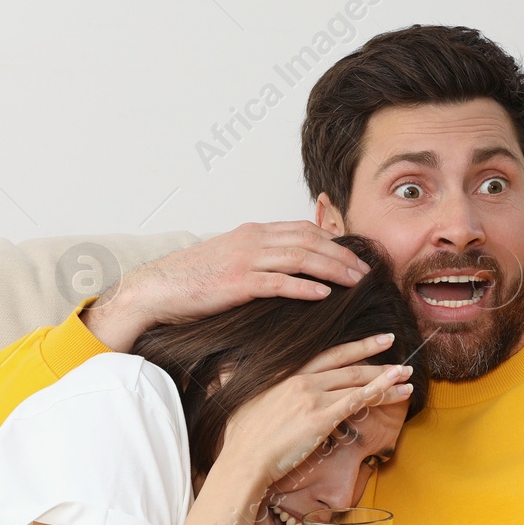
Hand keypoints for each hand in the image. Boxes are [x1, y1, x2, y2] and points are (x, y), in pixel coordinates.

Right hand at [84, 221, 372, 349]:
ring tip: (356, 281)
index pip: (302, 230)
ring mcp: (246, 260)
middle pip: (309, 241)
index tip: (353, 254)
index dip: (332, 240)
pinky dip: (304, 287)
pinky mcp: (238, 283)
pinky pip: (279, 283)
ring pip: (301, 258)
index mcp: (252, 233)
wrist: (157, 288)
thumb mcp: (227, 260)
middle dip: (342, 254)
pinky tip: (324, 295)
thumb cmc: (190, 280)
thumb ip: (255, 260)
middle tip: (367, 269)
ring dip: (333, 268)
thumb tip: (278, 271)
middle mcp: (253, 240)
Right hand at [215, 334, 412, 489]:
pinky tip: (398, 386)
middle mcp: (302, 380)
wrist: (243, 460)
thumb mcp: (240, 400)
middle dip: (373, 352)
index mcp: (285, 375)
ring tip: (406, 374)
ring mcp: (313, 398)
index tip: (368, 341)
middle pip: (346, 363)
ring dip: (386, 376)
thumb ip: (241, 382)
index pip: (325, 355)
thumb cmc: (241, 439)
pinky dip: (381, 390)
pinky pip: (357, 400)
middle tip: (393, 343)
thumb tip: (224, 372)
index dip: (350, 347)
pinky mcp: (322, 418)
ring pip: (357, 381)